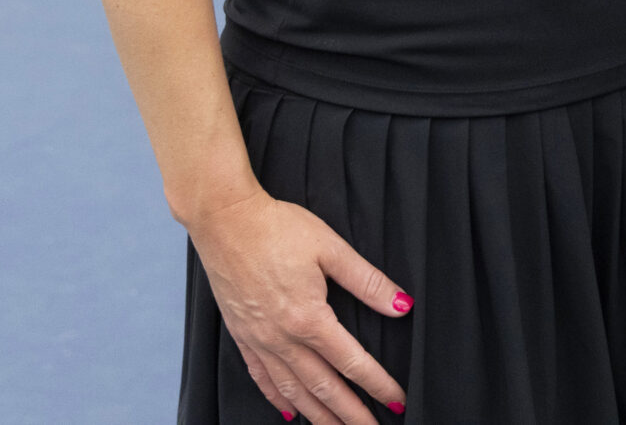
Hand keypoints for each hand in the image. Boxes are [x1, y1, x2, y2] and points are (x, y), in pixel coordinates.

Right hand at [188, 189, 410, 422]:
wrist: (223, 220)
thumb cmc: (277, 227)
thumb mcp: (331, 248)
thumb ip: (368, 282)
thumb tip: (402, 306)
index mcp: (308, 318)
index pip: (351, 362)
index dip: (378, 385)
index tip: (397, 401)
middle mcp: (281, 338)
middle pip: (323, 388)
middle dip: (350, 415)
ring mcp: (258, 340)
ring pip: (293, 391)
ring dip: (318, 417)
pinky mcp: (241, 335)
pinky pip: (261, 378)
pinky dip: (278, 400)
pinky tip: (290, 412)